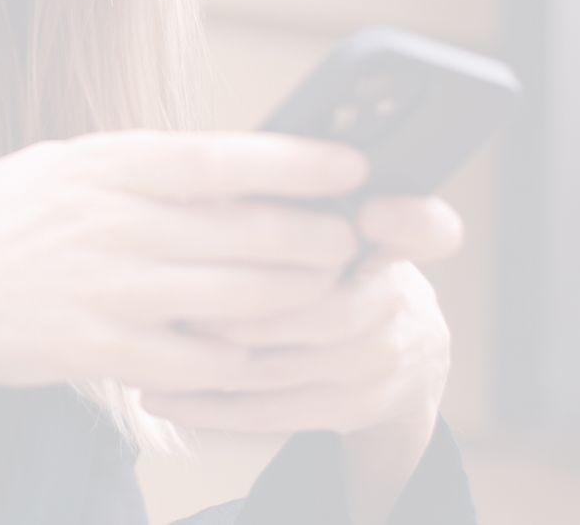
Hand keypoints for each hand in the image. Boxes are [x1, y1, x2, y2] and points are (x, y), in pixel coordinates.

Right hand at [0, 130, 374, 421]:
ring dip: (297, 299)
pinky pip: (198, 362)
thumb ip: (136, 171)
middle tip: (355, 240)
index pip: (220, 158)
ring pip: (239, 299)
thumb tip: (225, 169)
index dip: (297, 161)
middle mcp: (110, 224)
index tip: (353, 162)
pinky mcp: (99, 351)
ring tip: (328, 292)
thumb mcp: (56, 167)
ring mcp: (107, 291)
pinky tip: (261, 352)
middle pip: (248, 233)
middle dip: (319, 239)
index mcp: (101, 166)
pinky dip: (242, 358)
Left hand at [127, 194, 462, 436]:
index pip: (426, 228)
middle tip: (185, 292)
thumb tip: (220, 167)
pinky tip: (158, 393)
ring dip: (214, 357)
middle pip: (332, 312)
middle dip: (253, 306)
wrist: (404, 355)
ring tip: (153, 339)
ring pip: (287, 365)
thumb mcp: (339, 224)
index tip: (371, 211)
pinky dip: (209, 405)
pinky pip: (272, 411)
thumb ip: (300, 200)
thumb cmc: (341, 266)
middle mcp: (396, 306)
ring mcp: (376, 364)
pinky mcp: (350, 408)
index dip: (406, 220)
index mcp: (393, 246)